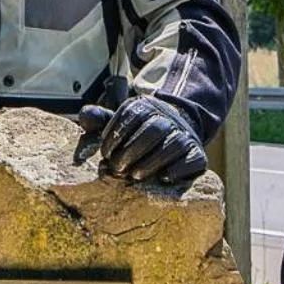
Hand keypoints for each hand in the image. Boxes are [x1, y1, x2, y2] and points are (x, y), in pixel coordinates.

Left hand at [74, 95, 207, 188]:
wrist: (175, 133)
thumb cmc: (139, 133)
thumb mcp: (118, 123)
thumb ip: (100, 120)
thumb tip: (85, 117)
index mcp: (145, 106)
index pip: (132, 114)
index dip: (116, 134)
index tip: (105, 153)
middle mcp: (167, 117)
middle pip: (153, 129)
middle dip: (133, 150)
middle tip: (118, 168)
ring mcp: (185, 135)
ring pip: (173, 144)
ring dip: (152, 162)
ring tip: (135, 175)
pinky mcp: (198, 154)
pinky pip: (193, 159)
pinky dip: (178, 169)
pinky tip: (163, 177)